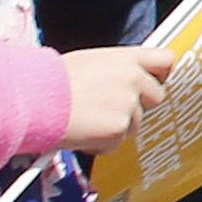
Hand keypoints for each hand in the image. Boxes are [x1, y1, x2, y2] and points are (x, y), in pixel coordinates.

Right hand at [58, 42, 178, 151]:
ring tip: (88, 119)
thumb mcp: (92, 61)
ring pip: (136, 123)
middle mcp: (134, 78)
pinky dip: (102, 143)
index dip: (161, 73)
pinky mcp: (119, 129)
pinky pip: (117, 142)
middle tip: (109, 108)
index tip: (154, 81)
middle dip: (138, 105)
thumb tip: (126, 80)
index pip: (166, 60)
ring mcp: (129, 104)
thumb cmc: (54, 80)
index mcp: (127, 58)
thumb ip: (117, 69)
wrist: (36, 99)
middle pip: (156, 96)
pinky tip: (83, 132)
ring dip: (117, 126)